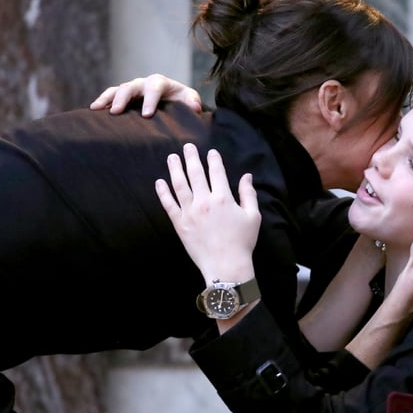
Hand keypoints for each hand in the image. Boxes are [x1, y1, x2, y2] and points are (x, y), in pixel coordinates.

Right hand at [90, 73, 202, 116]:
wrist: (175, 101)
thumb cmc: (183, 101)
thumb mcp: (190, 100)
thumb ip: (193, 102)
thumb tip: (195, 108)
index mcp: (160, 83)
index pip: (154, 87)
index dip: (150, 100)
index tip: (147, 115)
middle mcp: (144, 83)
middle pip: (131, 87)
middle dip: (123, 98)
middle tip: (117, 112)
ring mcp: (132, 89)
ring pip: (117, 90)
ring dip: (107, 98)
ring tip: (97, 108)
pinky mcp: (124, 96)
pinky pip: (111, 96)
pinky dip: (103, 101)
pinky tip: (93, 110)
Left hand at [154, 143, 259, 283]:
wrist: (226, 265)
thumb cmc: (243, 242)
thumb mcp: (253, 217)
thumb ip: (248, 194)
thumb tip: (247, 176)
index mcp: (224, 198)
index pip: (217, 172)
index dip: (214, 160)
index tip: (211, 151)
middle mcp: (205, 201)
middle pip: (196, 173)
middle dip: (191, 158)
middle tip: (187, 146)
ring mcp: (190, 212)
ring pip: (179, 184)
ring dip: (175, 169)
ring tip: (172, 157)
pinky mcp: (180, 223)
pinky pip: (168, 204)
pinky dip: (163, 192)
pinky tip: (160, 182)